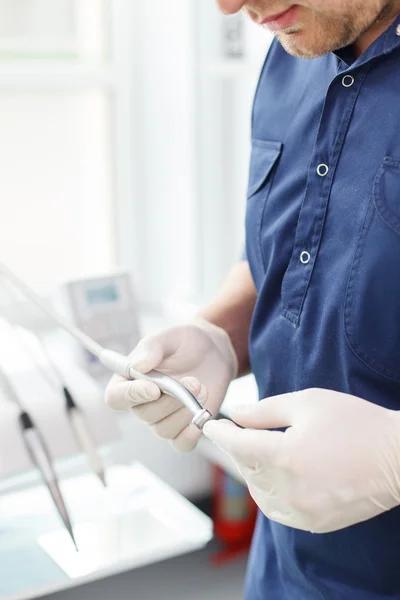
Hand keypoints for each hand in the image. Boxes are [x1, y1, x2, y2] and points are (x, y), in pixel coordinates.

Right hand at [106, 319, 236, 451]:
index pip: (116, 398)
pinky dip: (191, 434)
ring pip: (164, 430)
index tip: (154, 388)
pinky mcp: (182, 427)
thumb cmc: (185, 342)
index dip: (131, 396)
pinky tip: (201, 417)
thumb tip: (137, 366)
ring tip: (203, 389)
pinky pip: (181, 444)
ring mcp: (162, 417)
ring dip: (186, 411)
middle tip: (194, 382)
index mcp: (129, 380)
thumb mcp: (169, 337)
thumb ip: (152, 349)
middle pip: (145, 415)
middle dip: (172, 400)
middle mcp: (141, 403)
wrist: (213, 352)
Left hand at [203, 388, 399, 532]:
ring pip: (258, 492)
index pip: (236, 446)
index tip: (211, 425)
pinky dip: (270, 492)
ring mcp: (302, 511)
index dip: (220, 433)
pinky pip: (277, 510)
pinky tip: (280, 475)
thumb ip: (264, 411)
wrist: (398, 457)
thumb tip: (235, 415)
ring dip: (253, 472)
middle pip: (245, 469)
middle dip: (239, 449)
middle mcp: (289, 489)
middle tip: (242, 432)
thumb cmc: (355, 423)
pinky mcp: (314, 522)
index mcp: (285, 456)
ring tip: (264, 451)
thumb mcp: (307, 403)